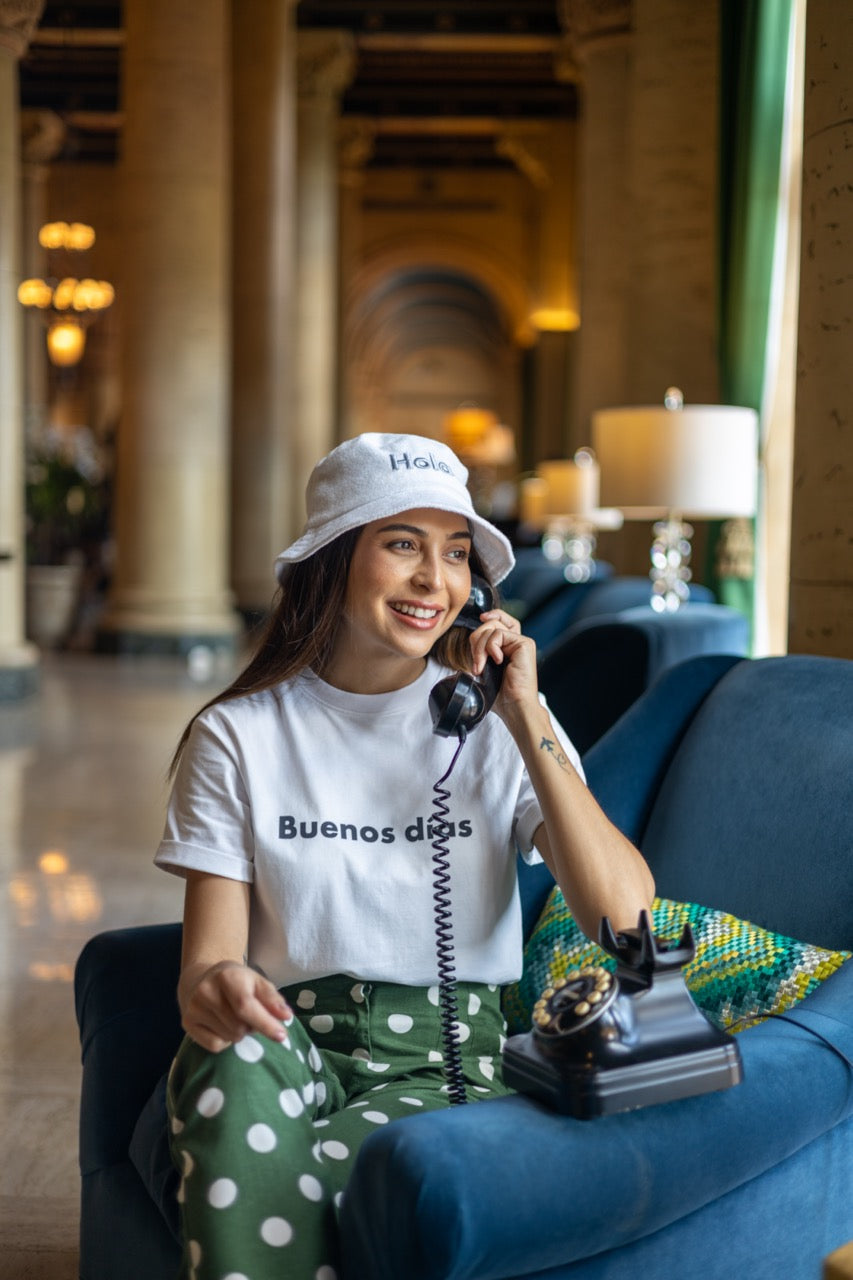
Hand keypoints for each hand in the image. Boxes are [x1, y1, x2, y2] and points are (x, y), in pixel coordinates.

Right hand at [179, 960, 292, 1052]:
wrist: (200, 978)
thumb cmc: (236, 981)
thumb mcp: (257, 982)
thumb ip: (272, 999)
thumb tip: (285, 1016)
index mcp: (226, 976)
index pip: (245, 1006)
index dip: (265, 1023)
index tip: (281, 1035)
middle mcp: (205, 992)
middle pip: (239, 1026)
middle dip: (252, 1026)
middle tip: (250, 1015)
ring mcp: (193, 1009)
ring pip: (229, 1038)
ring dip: (240, 1033)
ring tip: (235, 1017)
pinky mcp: (187, 1024)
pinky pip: (215, 1046)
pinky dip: (225, 1041)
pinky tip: (222, 1026)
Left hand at [469, 609, 540, 725]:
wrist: (515, 707)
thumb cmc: (501, 696)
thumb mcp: (484, 673)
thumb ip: (479, 657)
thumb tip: (466, 649)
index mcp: (509, 648)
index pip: (500, 621)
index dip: (491, 616)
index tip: (480, 619)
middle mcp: (516, 643)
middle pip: (491, 624)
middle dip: (476, 641)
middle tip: (476, 664)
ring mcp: (521, 642)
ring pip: (492, 628)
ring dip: (480, 648)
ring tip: (482, 666)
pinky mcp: (524, 644)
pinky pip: (498, 634)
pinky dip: (491, 647)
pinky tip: (497, 662)